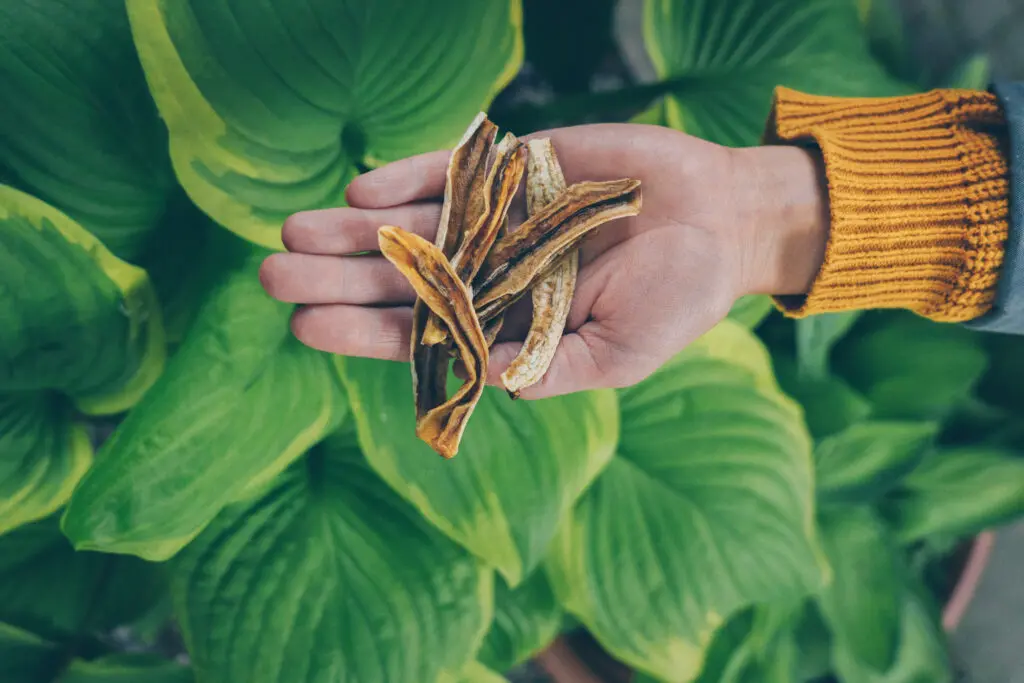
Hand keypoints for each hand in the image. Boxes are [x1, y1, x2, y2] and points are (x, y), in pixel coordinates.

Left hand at [260, 123, 828, 398]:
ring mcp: (501, 219)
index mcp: (508, 324)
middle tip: (270, 278)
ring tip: (293, 231)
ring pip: (415, 225)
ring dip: (354, 229)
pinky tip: (364, 189)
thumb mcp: (618, 354)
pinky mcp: (518, 168)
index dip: (363, 333)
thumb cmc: (676, 298)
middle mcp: (493, 272)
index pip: (423, 333)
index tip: (305, 330)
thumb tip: (483, 383)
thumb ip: (548, 369)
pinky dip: (412, 179)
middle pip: (402, 279)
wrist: (723, 219)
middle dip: (336, 279)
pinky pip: (456, 173)